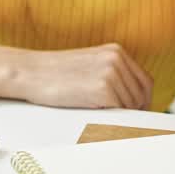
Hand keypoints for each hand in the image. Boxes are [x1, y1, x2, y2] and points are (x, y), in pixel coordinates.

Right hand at [0, 43, 153, 109]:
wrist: (30, 72)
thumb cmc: (54, 73)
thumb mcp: (89, 64)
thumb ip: (112, 74)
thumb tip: (132, 100)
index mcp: (115, 51)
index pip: (145, 81)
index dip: (144, 100)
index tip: (138, 113)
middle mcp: (116, 58)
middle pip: (142, 94)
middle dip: (135, 111)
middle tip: (123, 122)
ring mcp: (111, 72)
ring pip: (131, 105)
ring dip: (120, 115)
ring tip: (99, 114)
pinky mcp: (103, 88)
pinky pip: (119, 111)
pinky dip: (111, 117)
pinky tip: (95, 114)